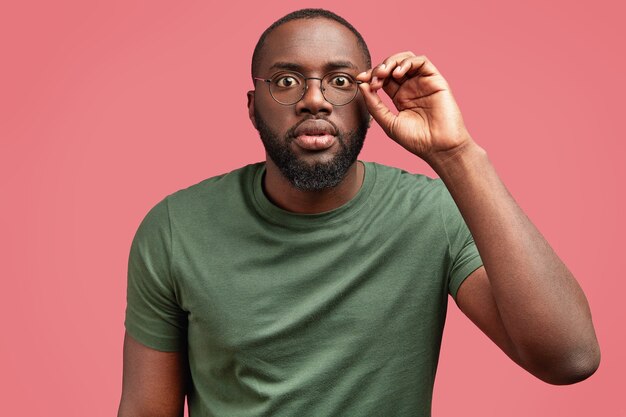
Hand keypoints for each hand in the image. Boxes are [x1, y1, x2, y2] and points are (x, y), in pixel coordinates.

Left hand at [357, 52, 473, 164]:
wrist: (438, 147)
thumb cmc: (416, 140)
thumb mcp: (388, 122)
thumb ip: (374, 105)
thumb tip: (361, 85)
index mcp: (400, 97)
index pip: (383, 78)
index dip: (371, 75)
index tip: (360, 79)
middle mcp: (411, 87)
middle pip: (392, 66)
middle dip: (379, 68)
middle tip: (374, 78)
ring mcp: (423, 82)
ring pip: (406, 59)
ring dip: (392, 61)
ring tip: (384, 73)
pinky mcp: (435, 80)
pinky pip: (422, 61)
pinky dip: (407, 62)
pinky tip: (398, 73)